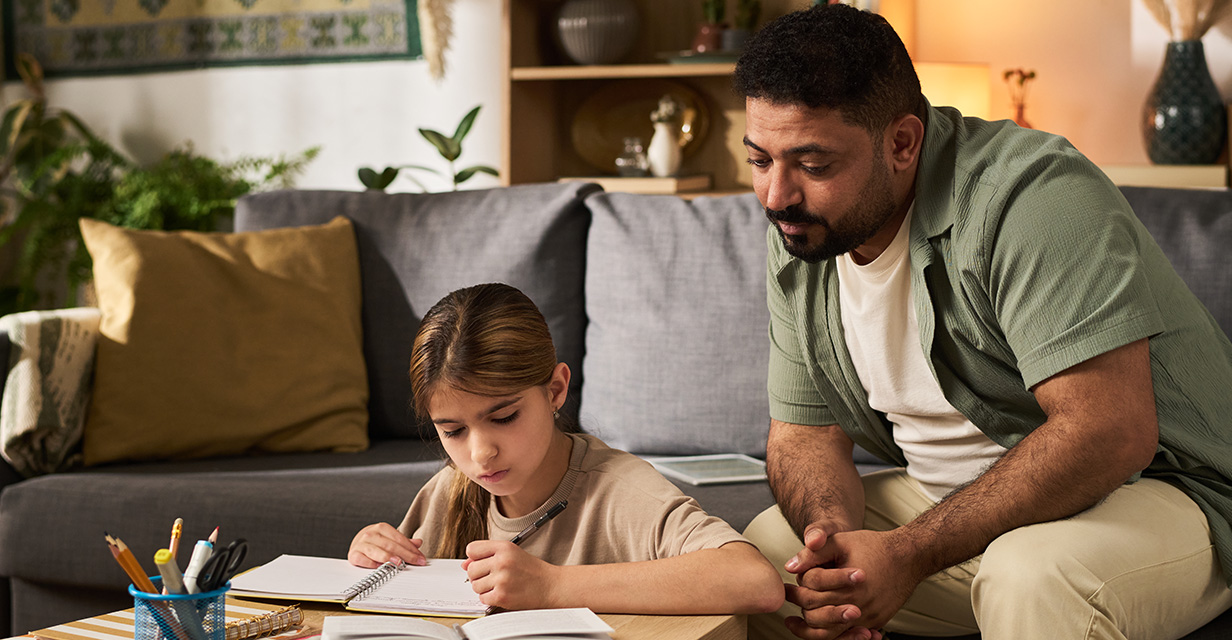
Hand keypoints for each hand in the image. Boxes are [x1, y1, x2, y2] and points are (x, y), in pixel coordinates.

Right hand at [348, 523, 425, 567]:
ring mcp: (362, 544)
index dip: (412, 549)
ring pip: (377, 551)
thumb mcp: (390, 538)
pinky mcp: (354, 554)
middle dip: (406, 555)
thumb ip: (404, 542)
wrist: (357, 542)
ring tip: (399, 563)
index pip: (400, 539)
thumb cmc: (377, 542)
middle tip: (416, 562)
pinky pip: (363, 559)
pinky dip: (371, 563)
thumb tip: (418, 543)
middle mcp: (371, 534)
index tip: (421, 558)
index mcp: (382, 528)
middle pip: (391, 546)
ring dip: (389, 558)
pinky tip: (379, 567)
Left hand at [463, 540, 558, 609]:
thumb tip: (464, 564)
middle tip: (493, 577)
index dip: (474, 558)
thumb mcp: (511, 554)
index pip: (472, 549)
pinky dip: (490, 599)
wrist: (550, 586)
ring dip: (484, 589)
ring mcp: (502, 579)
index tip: (483, 563)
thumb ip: (487, 555)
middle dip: (478, 576)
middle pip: (471, 569)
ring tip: (499, 586)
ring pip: (475, 585)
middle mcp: (502, 561)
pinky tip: (502, 594)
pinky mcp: (502, 596)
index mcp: (504, 547)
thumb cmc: (531, 570)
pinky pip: (482, 598)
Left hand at [790, 529, 922, 638]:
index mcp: (846, 585)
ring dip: (812, 628)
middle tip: (790, 599)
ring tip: (797, 622)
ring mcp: (868, 617)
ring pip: (832, 633)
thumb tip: (790, 566)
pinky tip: (824, 626)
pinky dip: (834, 634)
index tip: (787, 587)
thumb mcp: (840, 542)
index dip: (796, 588)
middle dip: (801, 606)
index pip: (810, 593)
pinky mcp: (875, 622)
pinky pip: (850, 635)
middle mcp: (858, 605)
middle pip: (818, 615)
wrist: (908, 556)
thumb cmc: (875, 547)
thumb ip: (814, 553)